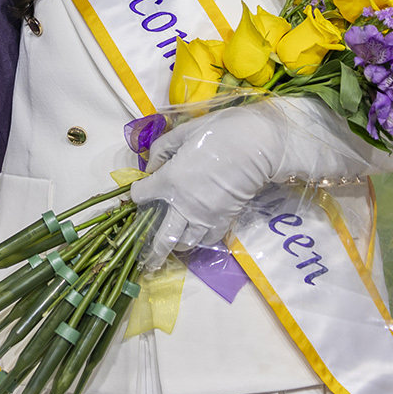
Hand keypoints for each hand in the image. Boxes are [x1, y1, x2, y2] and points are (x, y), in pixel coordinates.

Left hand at [128, 103, 286, 272]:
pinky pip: (208, 240)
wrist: (254, 147)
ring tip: (172, 247)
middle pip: (162, 237)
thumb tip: (151, 165)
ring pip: (185, 242)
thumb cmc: (218, 134)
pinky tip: (197, 238)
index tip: (139, 191)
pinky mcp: (223, 220)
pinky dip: (200, 241)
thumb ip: (162, 148)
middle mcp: (183, 205)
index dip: (137, 192)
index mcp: (169, 180)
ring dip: (176, 245)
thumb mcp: (183, 132)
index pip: (141, 194)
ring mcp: (204, 216)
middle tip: (146, 261)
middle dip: (152, 250)